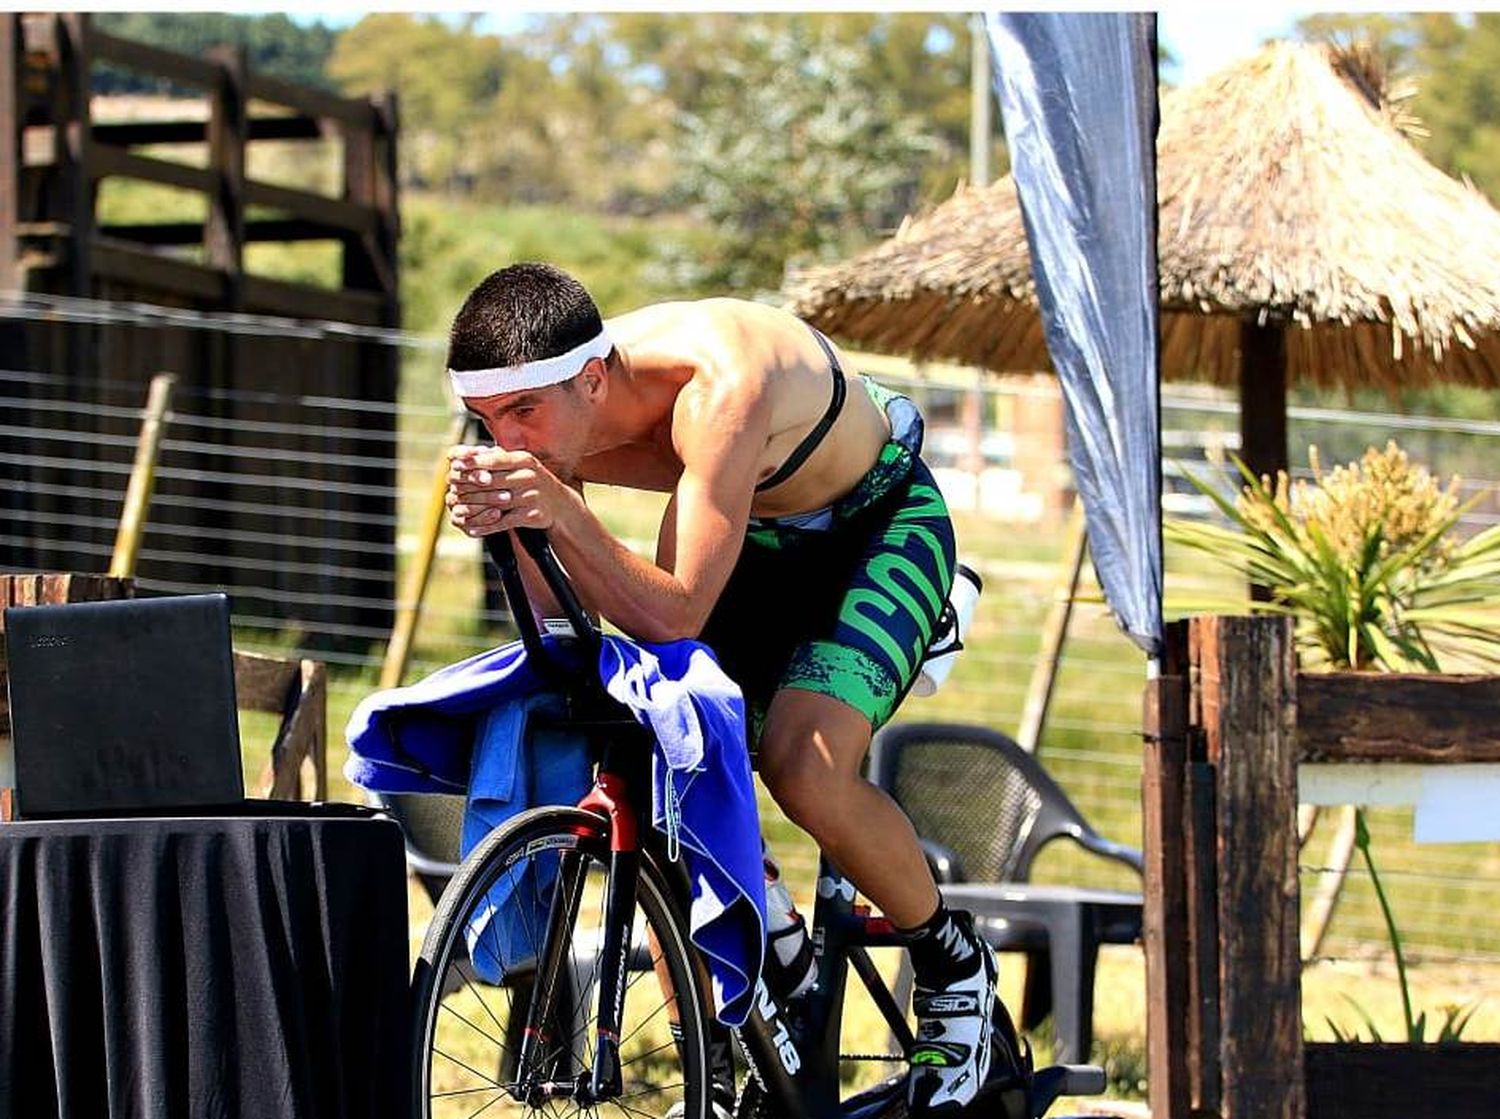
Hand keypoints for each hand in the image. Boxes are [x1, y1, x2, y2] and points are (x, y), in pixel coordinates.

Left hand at [445, 444, 574, 536]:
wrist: (560, 504)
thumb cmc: (530, 480)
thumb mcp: (518, 465)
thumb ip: (493, 458)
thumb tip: (457, 454)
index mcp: (525, 460)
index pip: (495, 459)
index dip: (474, 462)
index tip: (454, 464)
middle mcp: (530, 476)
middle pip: (492, 481)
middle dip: (469, 486)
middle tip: (451, 489)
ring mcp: (532, 496)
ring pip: (496, 503)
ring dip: (474, 508)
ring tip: (457, 510)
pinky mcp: (533, 515)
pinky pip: (505, 522)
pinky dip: (487, 526)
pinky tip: (473, 528)